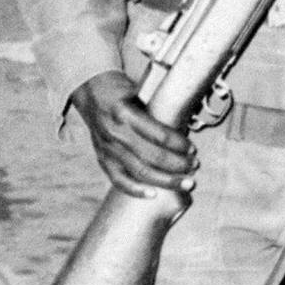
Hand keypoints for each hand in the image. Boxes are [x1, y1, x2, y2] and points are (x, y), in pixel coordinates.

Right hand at [70, 69, 196, 197]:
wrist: (89, 91)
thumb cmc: (119, 90)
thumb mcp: (138, 92)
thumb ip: (155, 113)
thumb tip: (183, 134)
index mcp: (125, 113)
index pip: (158, 134)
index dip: (179, 144)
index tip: (193, 149)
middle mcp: (115, 133)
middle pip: (151, 157)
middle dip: (178, 165)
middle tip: (195, 167)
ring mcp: (107, 148)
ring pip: (139, 172)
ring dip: (166, 180)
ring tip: (186, 182)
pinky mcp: (102, 159)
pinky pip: (119, 180)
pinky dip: (136, 190)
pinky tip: (154, 194)